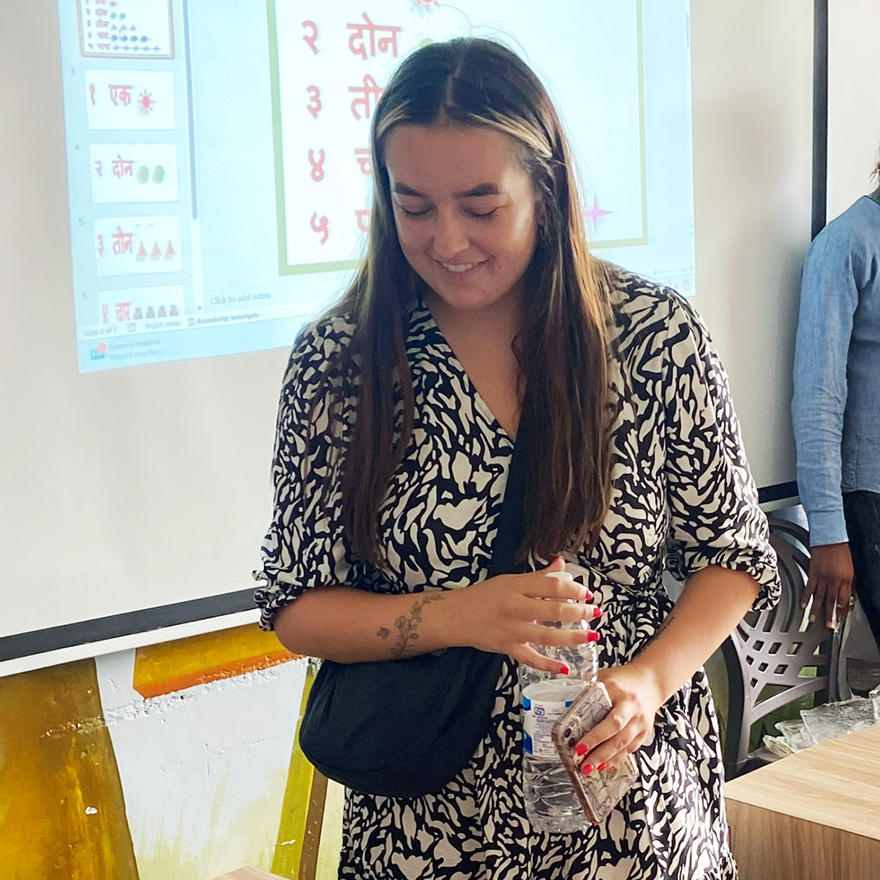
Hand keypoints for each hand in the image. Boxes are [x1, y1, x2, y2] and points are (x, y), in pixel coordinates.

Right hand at [458, 556, 599, 672]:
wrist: (455, 616)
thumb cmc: (484, 596)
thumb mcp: (510, 580)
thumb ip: (538, 576)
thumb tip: (561, 563)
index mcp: (516, 586)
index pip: (551, 586)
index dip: (573, 589)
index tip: (587, 593)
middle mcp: (515, 607)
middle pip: (554, 610)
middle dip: (579, 612)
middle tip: (596, 612)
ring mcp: (512, 630)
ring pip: (548, 635)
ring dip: (573, 637)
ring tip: (593, 636)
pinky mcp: (507, 648)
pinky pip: (531, 658)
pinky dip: (548, 665)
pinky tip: (565, 667)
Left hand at [574, 663, 663, 773]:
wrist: (651, 680)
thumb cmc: (623, 679)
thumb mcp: (603, 677)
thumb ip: (587, 689)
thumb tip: (565, 705)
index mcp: (617, 690)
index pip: (604, 713)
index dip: (593, 733)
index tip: (578, 745)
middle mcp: (631, 706)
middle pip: (615, 733)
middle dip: (598, 751)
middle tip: (582, 763)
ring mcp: (640, 720)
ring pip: (623, 744)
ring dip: (606, 758)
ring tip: (589, 768)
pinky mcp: (645, 731)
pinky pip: (630, 748)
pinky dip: (616, 758)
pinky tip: (604, 765)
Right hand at [805, 542, 853, 628]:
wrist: (830, 540)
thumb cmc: (840, 552)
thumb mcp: (849, 569)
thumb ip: (846, 583)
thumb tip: (842, 595)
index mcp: (845, 580)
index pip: (844, 600)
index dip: (841, 610)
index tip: (840, 618)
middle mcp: (834, 580)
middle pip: (832, 601)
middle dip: (830, 615)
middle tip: (828, 625)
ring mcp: (823, 578)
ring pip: (820, 597)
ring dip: (816, 609)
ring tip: (813, 619)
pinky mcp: (813, 573)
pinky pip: (809, 588)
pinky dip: (806, 597)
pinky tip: (804, 604)